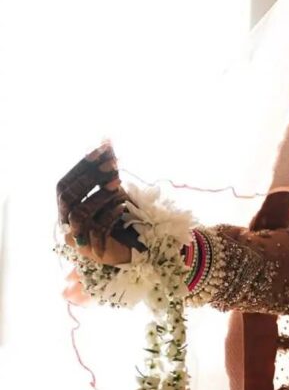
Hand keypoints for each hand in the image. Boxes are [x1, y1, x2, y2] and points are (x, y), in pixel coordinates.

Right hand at [56, 141, 145, 265]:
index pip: (63, 184)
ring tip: (119, 183)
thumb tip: (107, 140)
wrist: (120, 249)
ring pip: (79, 213)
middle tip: (112, 164)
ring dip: (100, 195)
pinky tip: (123, 207)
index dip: (80, 166)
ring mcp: (76, 236)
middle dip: (90, 178)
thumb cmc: (109, 216)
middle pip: (67, 197)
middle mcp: (64, 222)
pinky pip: (98, 230)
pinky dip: (111, 215)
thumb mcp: (107, 193)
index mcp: (65, 207)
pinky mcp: (92, 249)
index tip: (100, 149)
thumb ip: (104, 173)